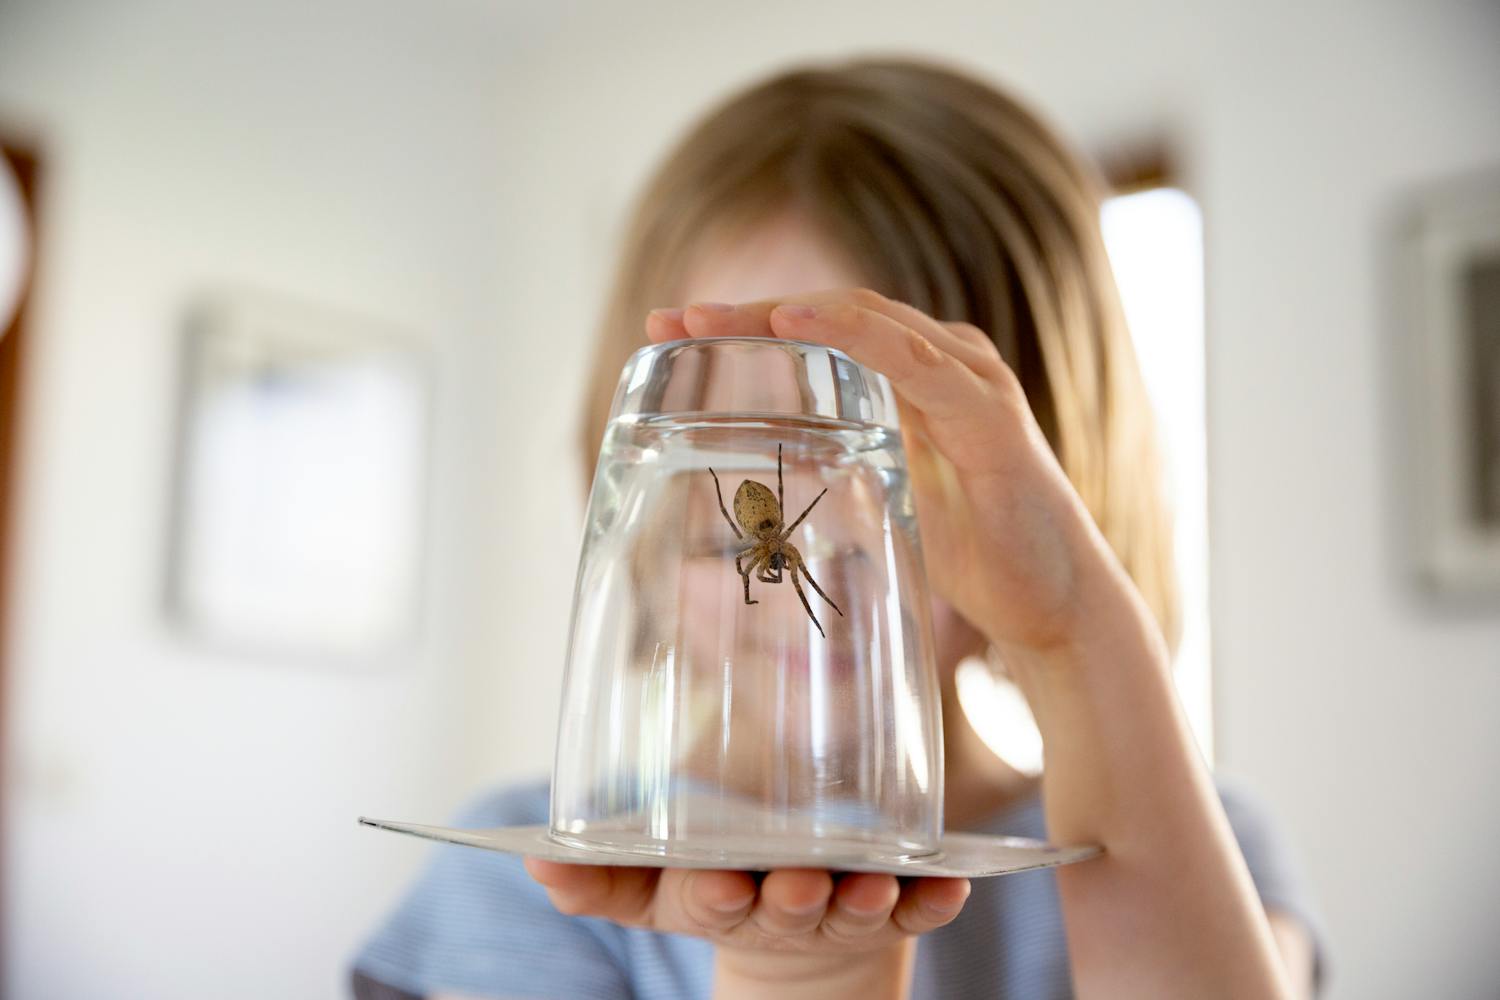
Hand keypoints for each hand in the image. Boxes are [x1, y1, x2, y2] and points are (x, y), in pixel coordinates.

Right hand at [524, 860, 967, 988]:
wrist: (799, 931)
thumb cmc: (722, 886)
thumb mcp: (654, 889)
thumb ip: (599, 875)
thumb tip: (531, 858)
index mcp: (721, 899)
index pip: (709, 900)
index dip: (712, 894)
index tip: (717, 883)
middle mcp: (782, 907)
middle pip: (789, 905)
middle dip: (795, 897)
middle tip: (802, 882)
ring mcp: (843, 907)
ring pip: (857, 905)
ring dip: (869, 898)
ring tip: (881, 885)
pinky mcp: (896, 907)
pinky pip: (923, 907)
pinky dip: (938, 899)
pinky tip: (955, 885)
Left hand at [647, 289, 1126, 656]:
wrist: (1058, 605)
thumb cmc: (979, 552)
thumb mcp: (886, 498)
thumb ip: (838, 468)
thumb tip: (768, 467)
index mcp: (920, 376)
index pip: (825, 328)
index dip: (749, 322)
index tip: (672, 329)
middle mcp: (947, 363)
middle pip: (836, 312)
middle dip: (750, 311)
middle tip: (672, 318)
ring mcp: (973, 383)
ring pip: (870, 322)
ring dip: (787, 312)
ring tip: (715, 317)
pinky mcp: (992, 418)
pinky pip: (919, 365)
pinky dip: (858, 338)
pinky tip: (800, 324)